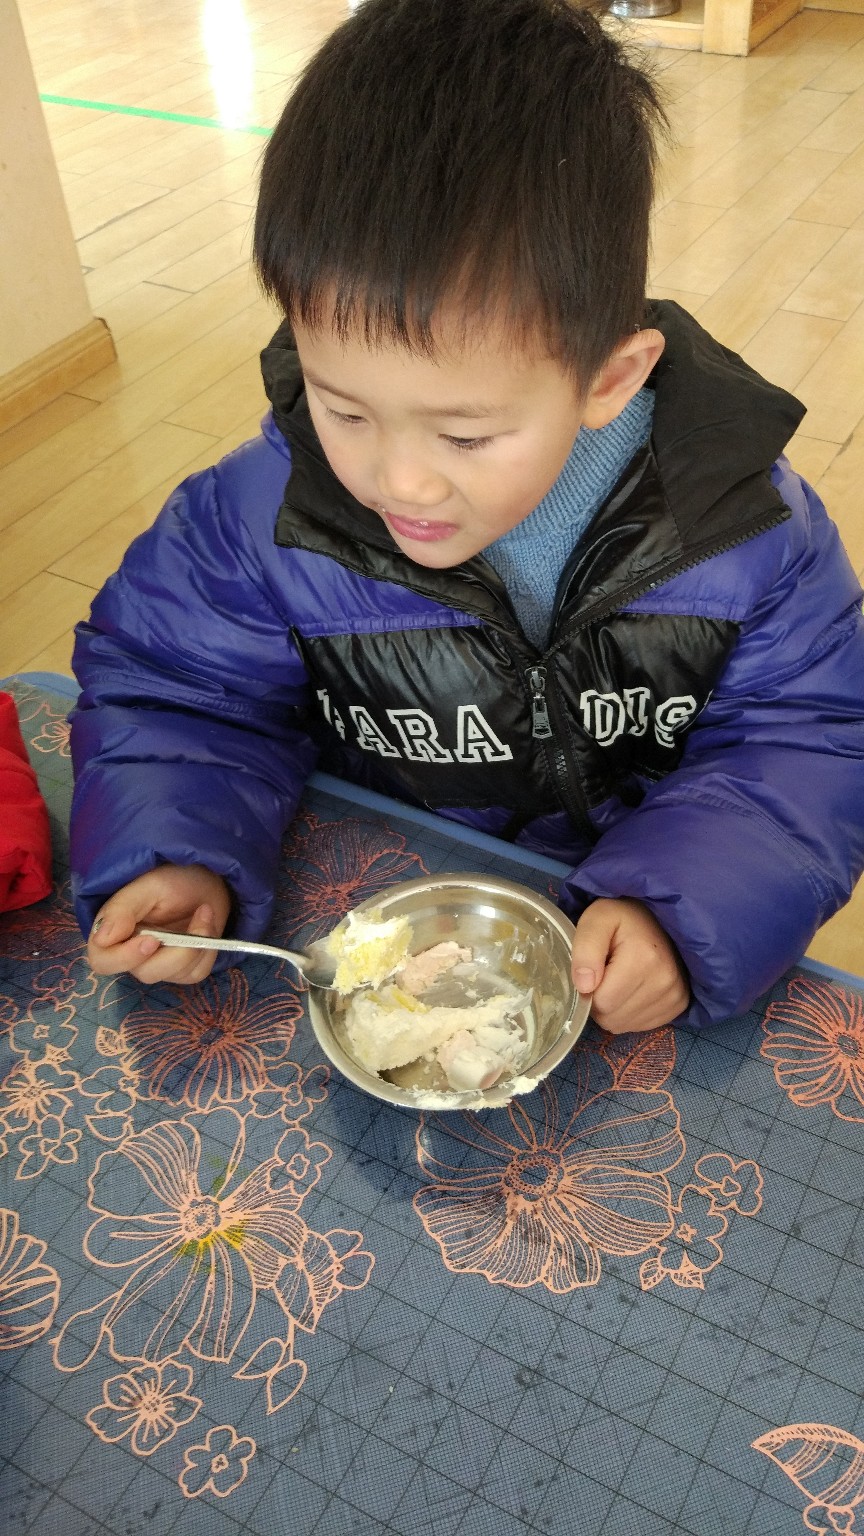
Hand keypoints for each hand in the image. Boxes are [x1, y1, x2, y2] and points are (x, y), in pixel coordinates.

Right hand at [87, 864, 231, 983]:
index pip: (104, 962)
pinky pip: (195, 972)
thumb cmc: (171, 878)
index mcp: (114, 932)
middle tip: (191, 929)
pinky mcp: (184, 969)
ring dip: (195, 944)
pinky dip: (207, 949)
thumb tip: (101, 939)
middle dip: (173, 954)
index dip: (124, 958)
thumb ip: (121, 909)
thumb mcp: (146, 886)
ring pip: (173, 974)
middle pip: (144, 973)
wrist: (205, 878)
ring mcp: (160, 963)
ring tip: (204, 911)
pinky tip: (207, 924)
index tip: (151, 940)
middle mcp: (133, 953)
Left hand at [571, 897, 689, 1033]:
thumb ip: (585, 949)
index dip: (589, 989)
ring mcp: (675, 995)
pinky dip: (630, 1012)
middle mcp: (665, 981)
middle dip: (601, 1000)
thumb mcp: (597, 919)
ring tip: (620, 979)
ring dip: (615, 1008)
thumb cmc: (623, 918)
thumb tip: (584, 987)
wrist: (659, 918)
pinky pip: (641, 1025)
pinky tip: (633, 988)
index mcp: (644, 959)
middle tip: (606, 973)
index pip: (601, 1002)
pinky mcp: (679, 1004)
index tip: (595, 968)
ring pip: (624, 1025)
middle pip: (612, 1017)